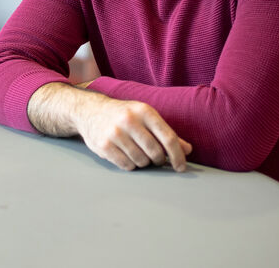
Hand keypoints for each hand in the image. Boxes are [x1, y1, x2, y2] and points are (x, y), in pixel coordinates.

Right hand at [28, 83, 190, 171]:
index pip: (168, 138)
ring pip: (142, 161)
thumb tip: (188, 150)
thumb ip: (165, 133)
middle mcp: (129, 120)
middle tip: (154, 157)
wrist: (90, 110)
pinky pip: (127, 166)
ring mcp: (115, 133)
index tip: (181, 167)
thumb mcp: (145, 117)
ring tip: (136, 152)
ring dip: (143, 162)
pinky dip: (130, 165)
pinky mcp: (104, 146)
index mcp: (144, 111)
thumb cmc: (123, 114)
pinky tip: (125, 154)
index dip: (178, 156)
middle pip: (156, 153)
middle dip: (158, 159)